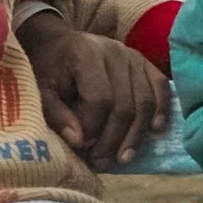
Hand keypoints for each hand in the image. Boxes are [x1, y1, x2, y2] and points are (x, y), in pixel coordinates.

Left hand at [21, 13, 168, 165]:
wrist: (58, 41)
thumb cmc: (47, 67)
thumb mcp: (42, 89)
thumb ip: (57, 114)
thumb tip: (79, 142)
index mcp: (86, 55)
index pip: (99, 99)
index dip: (93, 128)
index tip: (83, 147)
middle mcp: (115, 53)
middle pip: (125, 104)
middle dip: (114, 139)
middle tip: (102, 162)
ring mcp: (133, 56)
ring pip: (144, 101)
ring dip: (136, 134)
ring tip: (123, 158)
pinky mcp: (144, 61)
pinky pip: (160, 87)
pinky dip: (161, 110)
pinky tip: (155, 131)